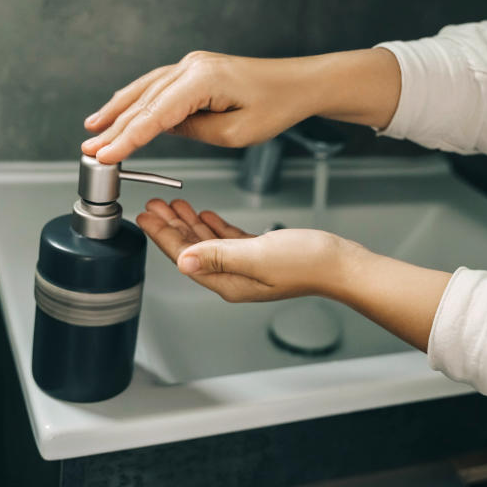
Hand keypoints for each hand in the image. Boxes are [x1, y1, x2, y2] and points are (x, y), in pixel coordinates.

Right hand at [83, 49, 401, 163]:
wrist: (298, 83)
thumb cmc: (276, 106)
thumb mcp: (235, 132)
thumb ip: (194, 130)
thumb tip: (164, 129)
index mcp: (202, 80)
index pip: (155, 115)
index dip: (127, 139)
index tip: (105, 156)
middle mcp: (191, 66)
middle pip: (143, 102)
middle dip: (114, 128)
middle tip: (89, 150)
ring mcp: (190, 65)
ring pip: (144, 91)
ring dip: (117, 112)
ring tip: (92, 130)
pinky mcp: (193, 70)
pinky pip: (156, 86)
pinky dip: (135, 100)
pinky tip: (119, 110)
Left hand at [135, 199, 353, 302]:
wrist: (341, 264)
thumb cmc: (308, 263)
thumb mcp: (258, 255)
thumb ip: (219, 256)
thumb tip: (183, 260)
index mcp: (228, 281)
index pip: (184, 257)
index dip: (161, 236)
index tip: (144, 218)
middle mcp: (233, 277)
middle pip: (191, 249)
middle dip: (170, 226)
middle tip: (153, 205)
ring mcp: (246, 267)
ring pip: (207, 243)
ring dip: (188, 223)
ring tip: (173, 205)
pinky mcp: (259, 256)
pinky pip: (227, 240)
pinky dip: (213, 226)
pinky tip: (206, 215)